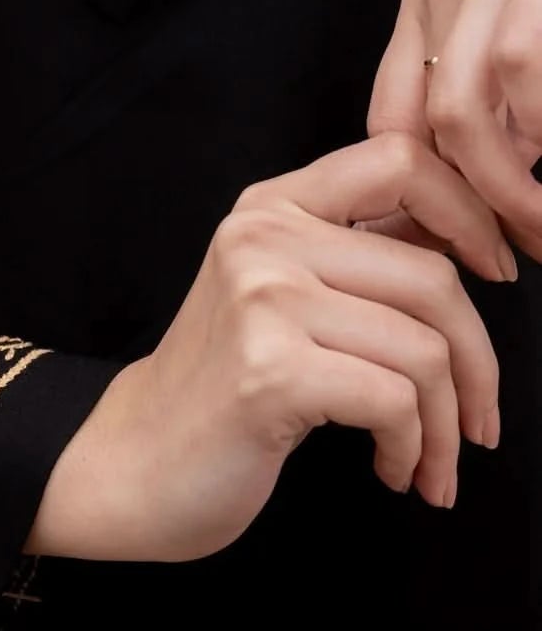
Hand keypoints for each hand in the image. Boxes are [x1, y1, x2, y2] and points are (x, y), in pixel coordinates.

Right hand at [29, 134, 509, 565]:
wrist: (131, 463)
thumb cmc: (223, 389)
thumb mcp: (282, 294)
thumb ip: (358, 252)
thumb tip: (469, 227)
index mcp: (271, 206)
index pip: (402, 160)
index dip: (472, 212)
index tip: (499, 271)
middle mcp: (263, 237)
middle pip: (433, 275)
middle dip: (480, 363)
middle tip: (479, 422)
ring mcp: (263, 299)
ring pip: (426, 347)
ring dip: (447, 425)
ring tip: (430, 462)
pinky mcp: (272, 370)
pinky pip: (397, 400)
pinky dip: (414, 449)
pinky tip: (392, 470)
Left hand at [368, 0, 541, 262]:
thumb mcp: (525, 29)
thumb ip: (490, 99)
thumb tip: (466, 211)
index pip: (392, 116)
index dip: (424, 199)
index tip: (466, 250)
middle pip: (430, 122)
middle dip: (473, 207)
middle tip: (521, 252)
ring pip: (470, 113)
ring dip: (515, 192)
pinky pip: (529, 83)